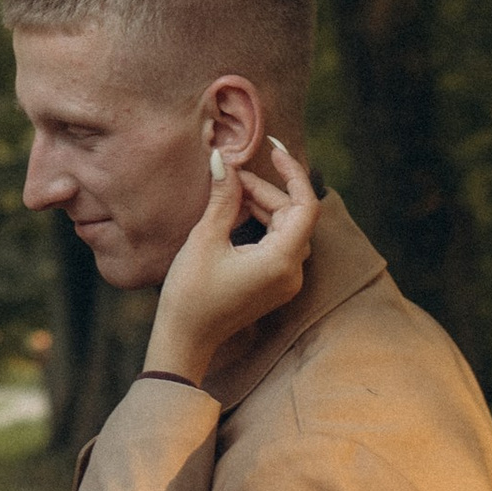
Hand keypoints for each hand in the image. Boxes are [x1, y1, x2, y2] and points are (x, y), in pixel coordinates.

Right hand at [145, 134, 318, 386]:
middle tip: (232, 176)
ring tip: (230, 193)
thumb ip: (222, 198)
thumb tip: (224, 160)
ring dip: (262, 206)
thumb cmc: (191, 294)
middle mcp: (292, 272)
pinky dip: (262, 224)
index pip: (306, 206)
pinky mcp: (275, 284)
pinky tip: (235, 214)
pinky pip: (279, 244)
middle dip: (265, 190)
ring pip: (286, 228)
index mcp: (281, 261)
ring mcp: (286, 281)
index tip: (274, 151)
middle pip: (293, 215)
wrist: (186, 339)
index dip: (293, 173)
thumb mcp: (205, 239)